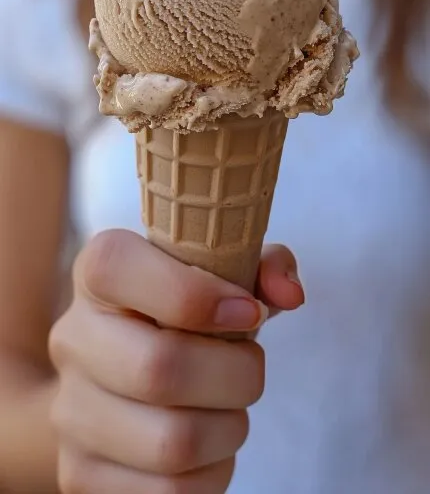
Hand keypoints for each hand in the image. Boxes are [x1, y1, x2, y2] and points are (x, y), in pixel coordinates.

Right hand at [50, 230, 303, 492]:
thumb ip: (262, 267)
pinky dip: (211, 475)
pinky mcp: (81, 474)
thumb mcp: (224, 276)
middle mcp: (73, 338)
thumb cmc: (187, 319)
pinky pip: (168, 493)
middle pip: (158, 368)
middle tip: (249, 367)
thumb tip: (289, 293)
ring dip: (229, 428)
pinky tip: (208, 446)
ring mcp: (70, 412)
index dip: (194, 293)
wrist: (125, 379)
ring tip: (229, 408)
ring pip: (171, 442)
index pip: (118, 268)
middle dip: (235, 374)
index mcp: (99, 273)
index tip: (248, 312)